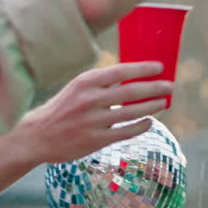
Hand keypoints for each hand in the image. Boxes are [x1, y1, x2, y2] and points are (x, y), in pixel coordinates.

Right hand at [12, 62, 170, 163]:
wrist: (37, 135)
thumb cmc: (62, 109)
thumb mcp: (77, 88)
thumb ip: (102, 84)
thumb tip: (134, 78)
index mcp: (85, 82)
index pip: (121, 71)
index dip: (143, 69)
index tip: (160, 67)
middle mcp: (90, 99)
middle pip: (131, 91)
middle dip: (154, 88)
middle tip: (170, 86)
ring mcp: (93, 121)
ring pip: (132, 112)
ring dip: (152, 107)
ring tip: (164, 103)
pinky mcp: (95, 140)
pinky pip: (126, 132)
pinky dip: (141, 125)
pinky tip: (149, 122)